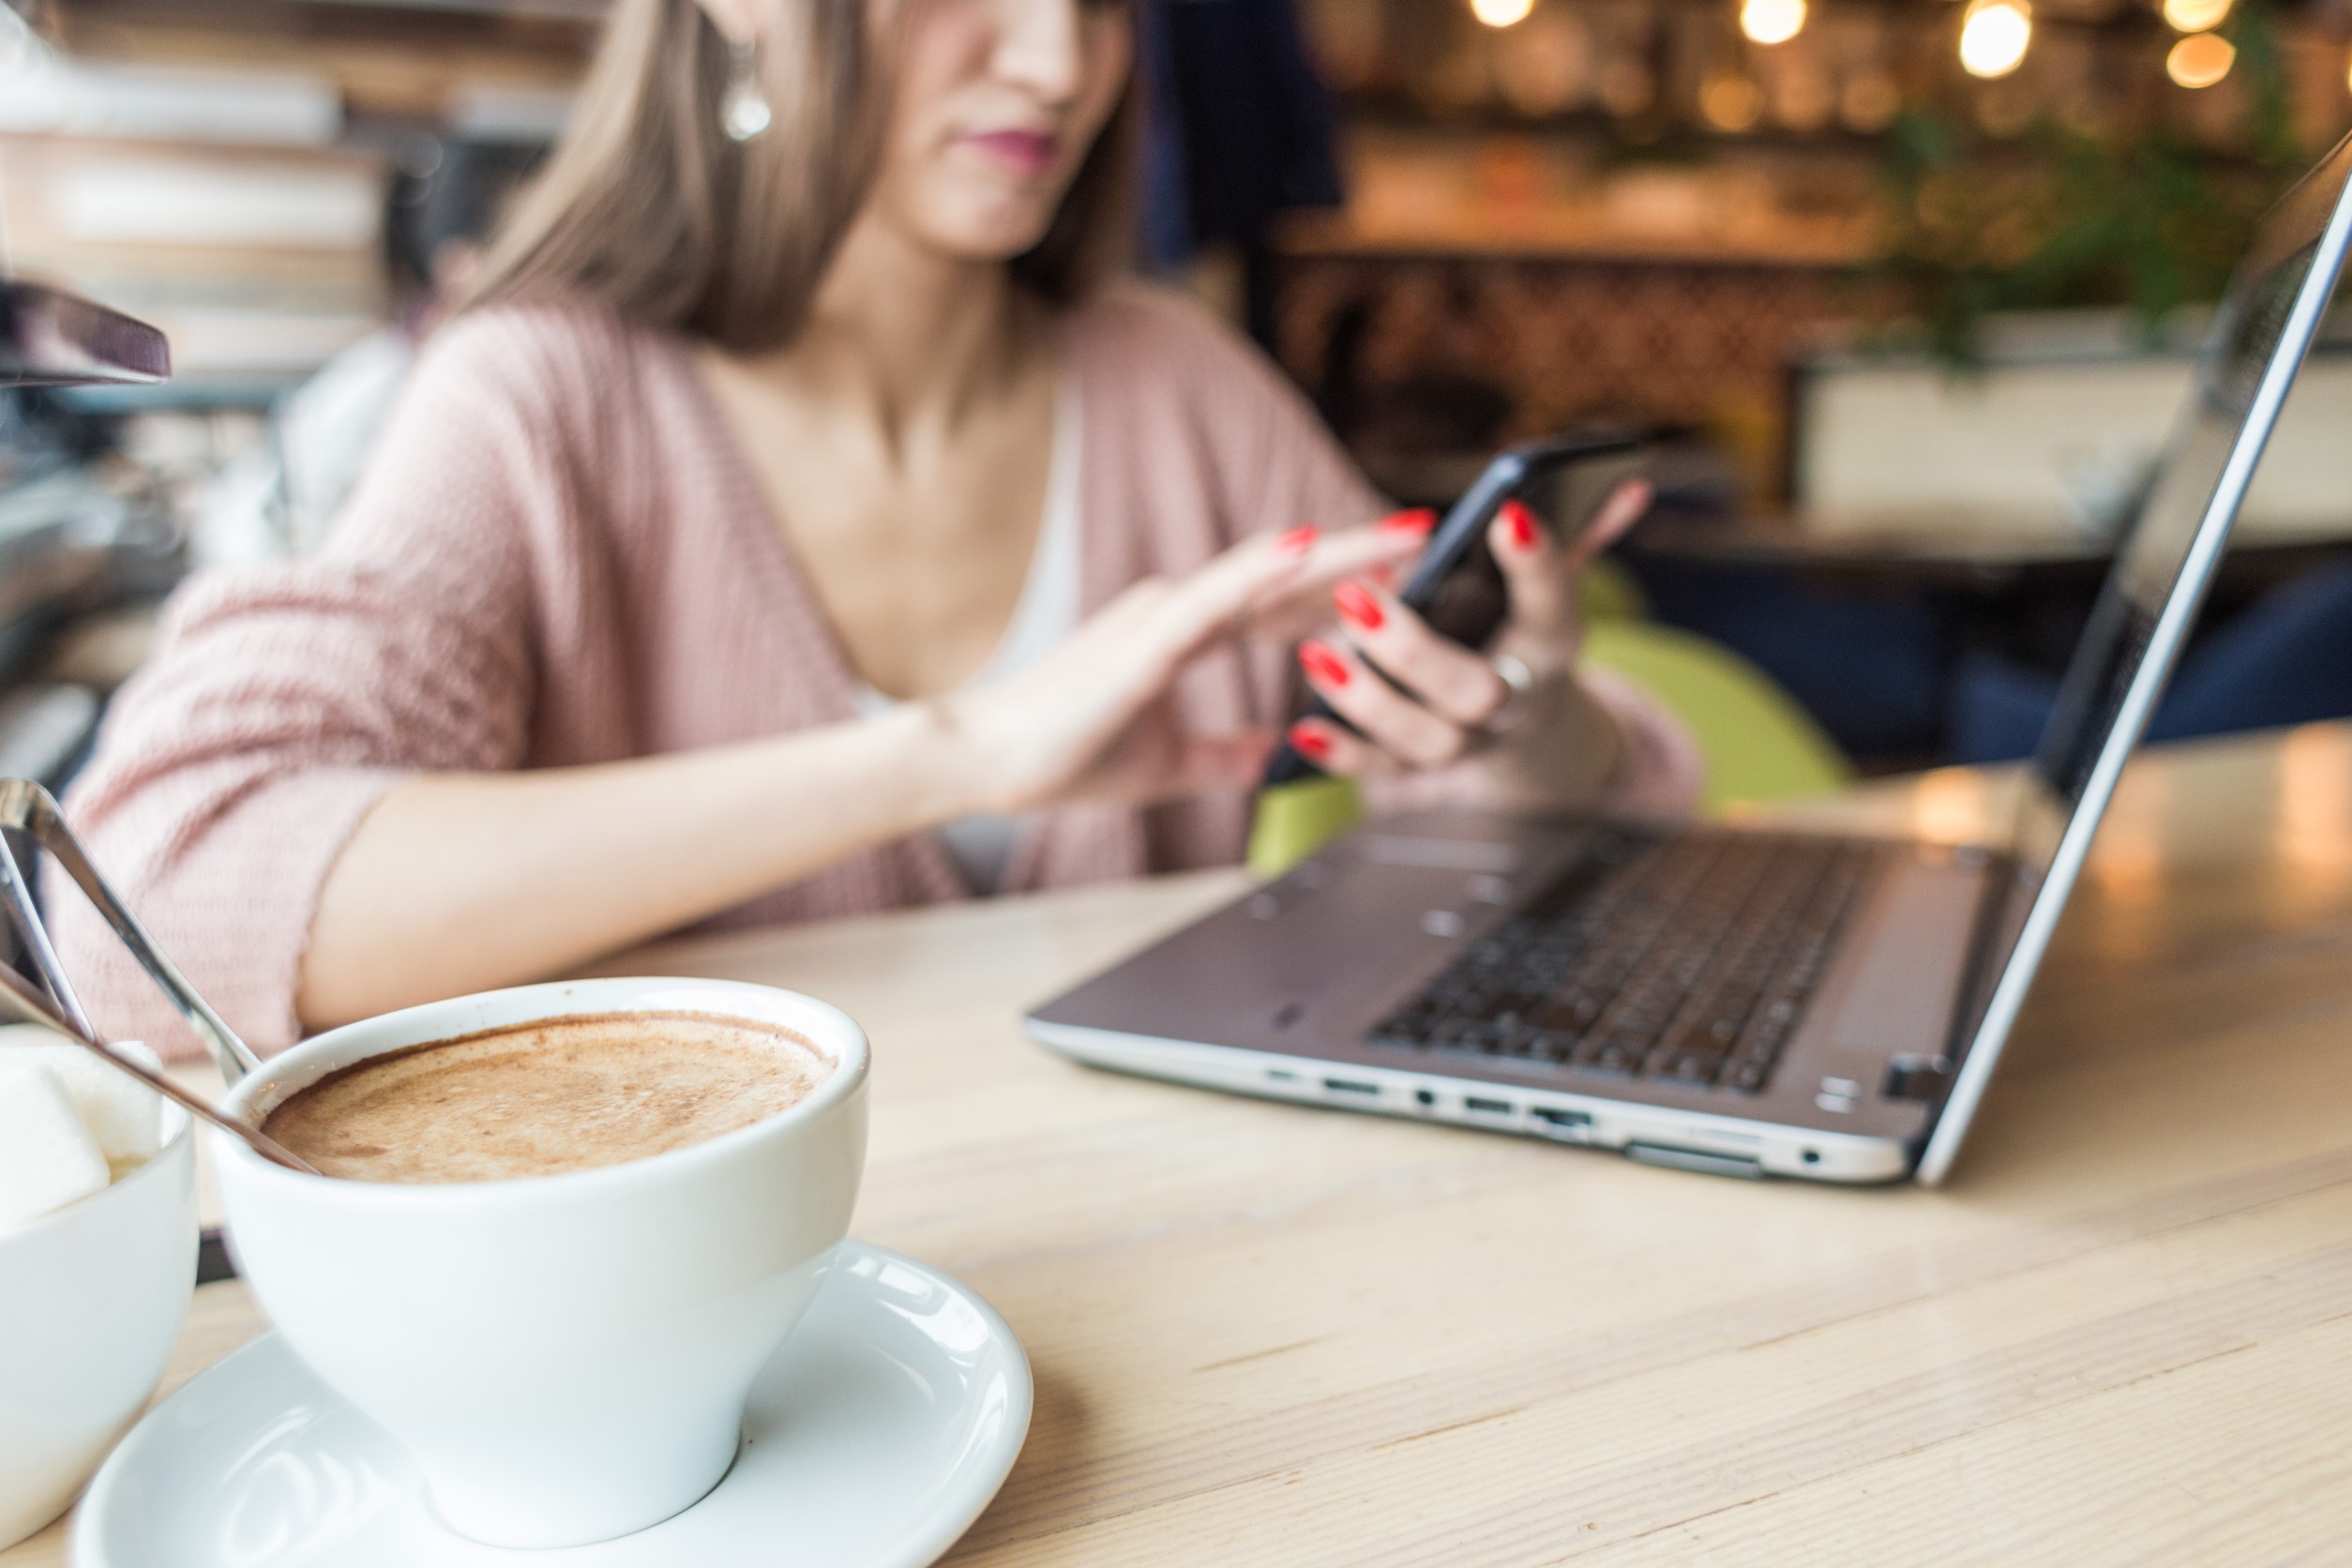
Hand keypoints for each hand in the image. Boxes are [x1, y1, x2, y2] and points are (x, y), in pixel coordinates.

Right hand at [931, 517, 1428, 815]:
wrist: (984, 762)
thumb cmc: (1061, 756)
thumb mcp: (1169, 763)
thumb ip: (1224, 751)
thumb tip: (1278, 757)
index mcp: (1185, 634)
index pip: (1283, 604)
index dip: (1346, 583)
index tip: (1407, 571)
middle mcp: (1179, 610)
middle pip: (1290, 577)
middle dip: (1364, 554)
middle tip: (1432, 529)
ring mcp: (1162, 618)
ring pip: (1266, 575)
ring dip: (1339, 551)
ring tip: (1406, 532)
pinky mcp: (1143, 642)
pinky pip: (1215, 600)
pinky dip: (1263, 571)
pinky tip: (1310, 548)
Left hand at [1285, 479, 1653, 810]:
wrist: (1520, 725)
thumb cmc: (1521, 631)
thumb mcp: (1552, 585)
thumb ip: (1582, 535)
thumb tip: (1627, 485)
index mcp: (1549, 642)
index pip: (1551, 601)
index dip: (1536, 563)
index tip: (1508, 514)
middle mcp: (1510, 700)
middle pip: (1476, 690)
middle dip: (1414, 649)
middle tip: (1356, 596)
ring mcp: (1465, 741)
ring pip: (1424, 739)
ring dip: (1368, 701)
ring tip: (1315, 653)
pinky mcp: (1416, 767)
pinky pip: (1379, 771)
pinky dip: (1341, 755)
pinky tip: (1301, 726)